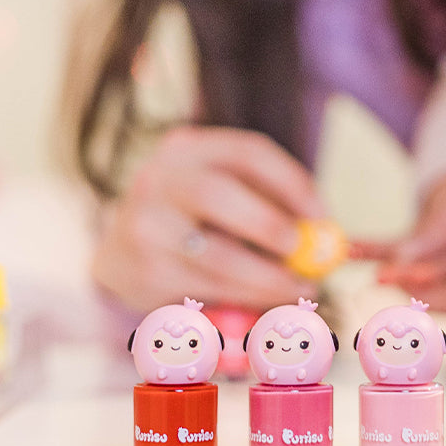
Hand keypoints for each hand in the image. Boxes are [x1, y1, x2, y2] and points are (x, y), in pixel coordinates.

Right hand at [91, 125, 321, 311]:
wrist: (121, 251)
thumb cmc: (196, 216)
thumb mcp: (223, 190)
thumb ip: (269, 201)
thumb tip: (324, 231)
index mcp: (188, 148)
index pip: (248, 152)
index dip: (292, 183)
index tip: (322, 216)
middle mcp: (159, 179)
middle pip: (217, 195)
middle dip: (269, 226)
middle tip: (303, 251)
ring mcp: (145, 227)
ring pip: (215, 256)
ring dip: (266, 277)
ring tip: (297, 285)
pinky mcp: (143, 273)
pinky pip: (204, 290)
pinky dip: (243, 297)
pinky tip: (264, 298)